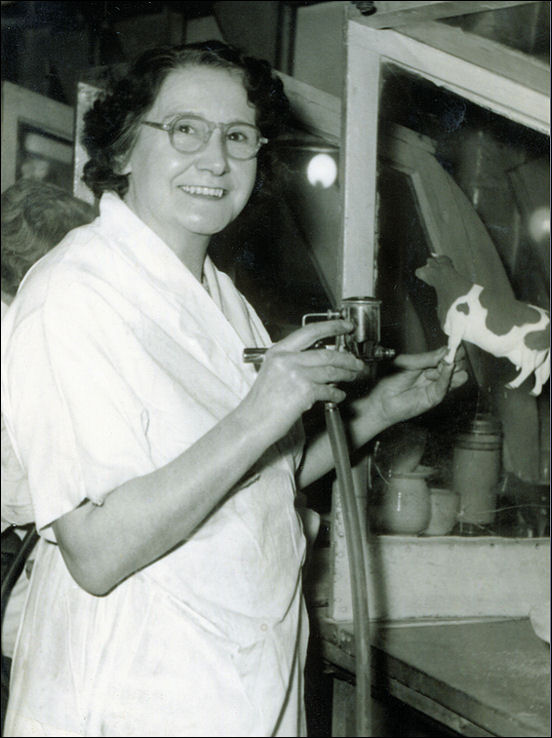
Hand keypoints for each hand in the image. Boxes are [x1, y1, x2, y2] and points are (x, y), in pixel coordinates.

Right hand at [241, 320, 364, 439]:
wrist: (252, 422)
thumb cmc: (262, 402)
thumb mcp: (273, 372)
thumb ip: (293, 362)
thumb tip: (320, 359)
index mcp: (278, 351)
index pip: (310, 332)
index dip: (332, 326)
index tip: (345, 326)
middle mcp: (287, 359)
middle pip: (326, 353)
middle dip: (346, 358)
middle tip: (356, 362)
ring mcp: (296, 375)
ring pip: (331, 370)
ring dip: (346, 374)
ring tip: (352, 376)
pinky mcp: (304, 391)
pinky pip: (328, 390)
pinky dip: (336, 393)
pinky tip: (338, 395)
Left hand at [367, 346, 467, 427]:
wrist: (382, 399)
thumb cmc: (391, 380)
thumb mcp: (408, 362)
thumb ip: (428, 357)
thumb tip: (446, 350)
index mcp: (430, 361)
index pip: (450, 353)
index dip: (453, 349)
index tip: (452, 346)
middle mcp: (437, 372)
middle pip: (460, 363)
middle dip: (454, 358)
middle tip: (441, 359)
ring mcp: (438, 385)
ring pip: (461, 375)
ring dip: (450, 370)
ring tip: (431, 372)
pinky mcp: (436, 396)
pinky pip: (447, 385)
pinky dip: (447, 376)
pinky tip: (442, 370)